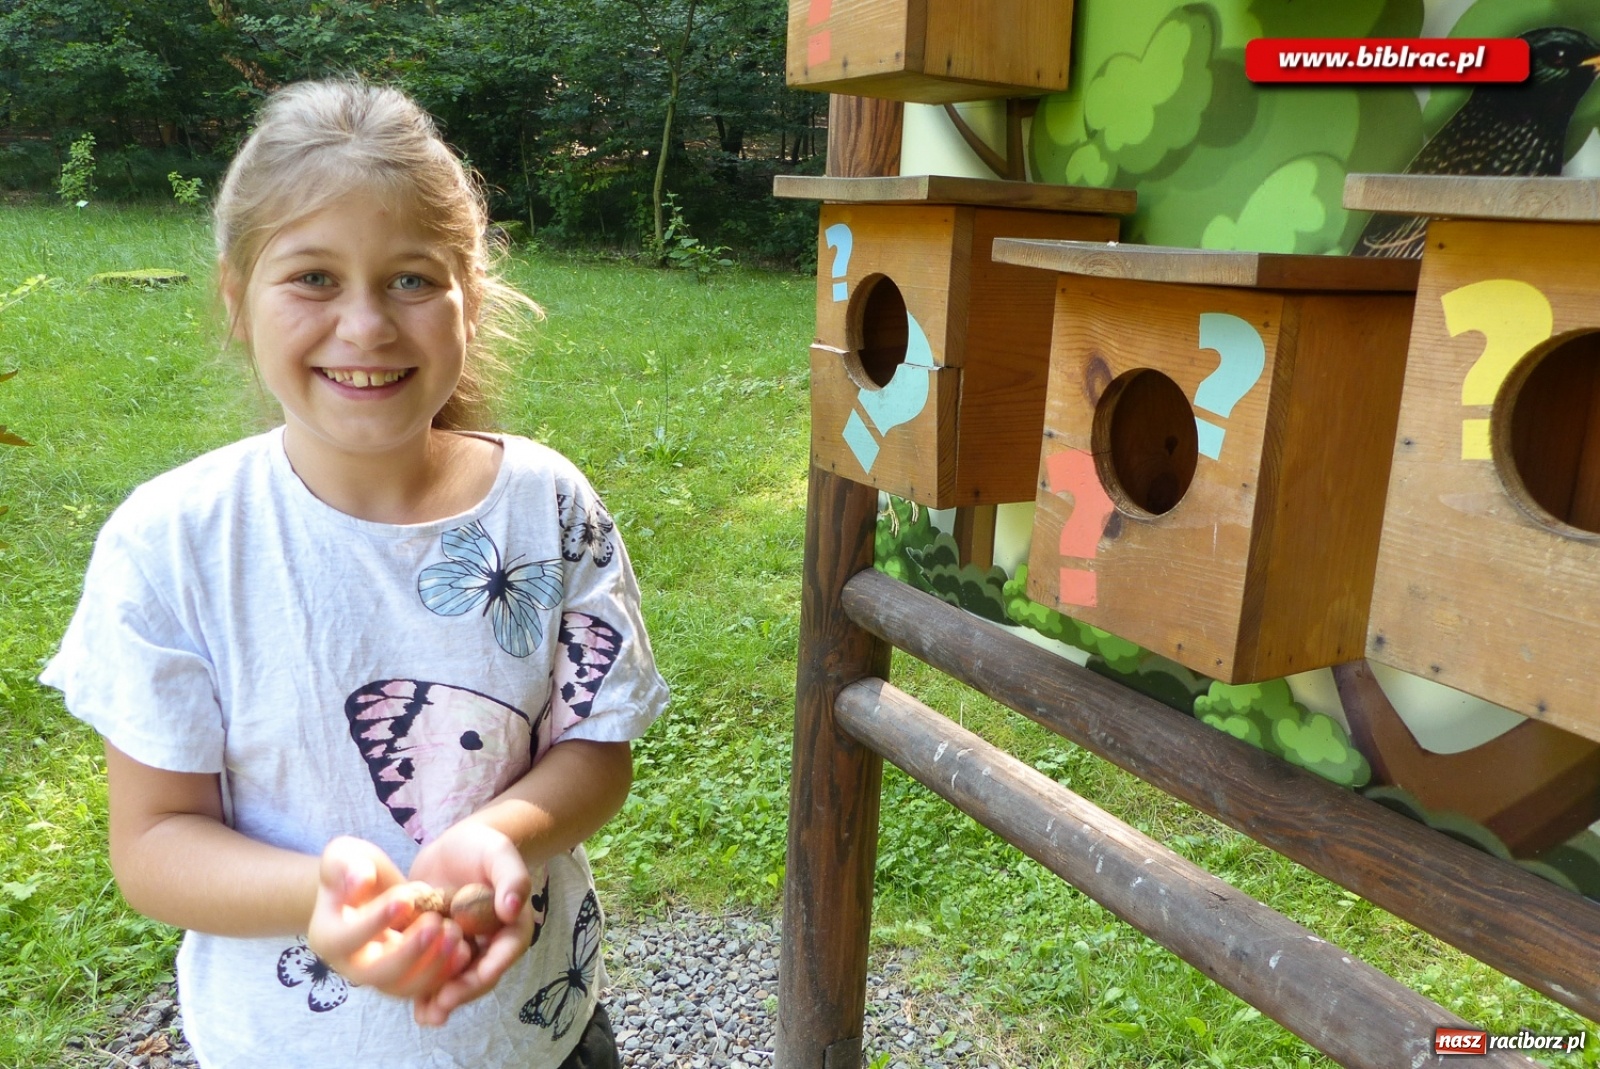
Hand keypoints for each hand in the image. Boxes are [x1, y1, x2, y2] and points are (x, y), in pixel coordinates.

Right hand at [306, 836, 471, 1007]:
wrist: (373, 892)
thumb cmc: (356, 870)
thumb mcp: (344, 856)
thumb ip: (346, 865)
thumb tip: (359, 880)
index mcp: (327, 938)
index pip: (347, 938)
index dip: (375, 921)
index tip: (405, 898)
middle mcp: (350, 966)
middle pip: (376, 974)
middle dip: (409, 951)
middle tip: (436, 923)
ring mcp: (380, 978)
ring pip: (404, 987)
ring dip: (433, 966)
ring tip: (455, 934)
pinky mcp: (407, 980)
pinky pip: (425, 988)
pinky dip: (446, 974)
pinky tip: (466, 950)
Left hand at [408, 821, 541, 1025]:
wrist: (457, 848)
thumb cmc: (484, 847)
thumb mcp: (499, 854)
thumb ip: (512, 878)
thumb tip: (512, 908)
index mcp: (512, 926)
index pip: (502, 956)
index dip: (480, 976)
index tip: (456, 990)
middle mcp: (492, 943)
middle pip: (480, 976)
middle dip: (459, 994)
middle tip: (437, 1008)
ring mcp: (467, 948)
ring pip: (458, 980)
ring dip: (442, 1000)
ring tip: (425, 1016)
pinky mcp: (443, 947)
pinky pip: (438, 972)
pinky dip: (427, 989)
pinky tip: (412, 1005)